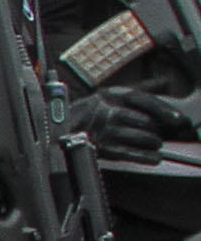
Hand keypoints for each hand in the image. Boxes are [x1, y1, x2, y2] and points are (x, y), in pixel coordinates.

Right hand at [83, 87, 200, 156]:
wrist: (63, 128)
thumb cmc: (92, 110)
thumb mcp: (113, 92)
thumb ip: (140, 88)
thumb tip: (164, 82)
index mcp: (112, 94)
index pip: (143, 100)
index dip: (163, 109)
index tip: (178, 119)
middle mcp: (108, 111)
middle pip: (145, 120)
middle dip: (158, 128)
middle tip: (164, 132)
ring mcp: (106, 130)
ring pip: (140, 136)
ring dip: (153, 141)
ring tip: (157, 143)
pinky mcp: (103, 147)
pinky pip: (130, 153)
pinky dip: (145, 157)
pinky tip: (155, 158)